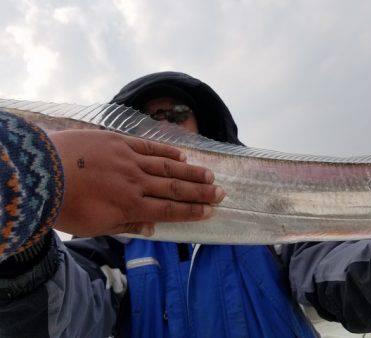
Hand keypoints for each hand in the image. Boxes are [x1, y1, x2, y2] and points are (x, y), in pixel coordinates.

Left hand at [49, 130, 224, 236]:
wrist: (40, 172)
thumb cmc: (64, 205)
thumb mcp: (92, 225)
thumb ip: (124, 226)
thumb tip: (150, 229)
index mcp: (129, 206)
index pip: (169, 210)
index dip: (192, 211)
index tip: (210, 210)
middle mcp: (136, 183)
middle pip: (174, 188)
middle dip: (200, 192)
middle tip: (222, 193)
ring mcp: (128, 160)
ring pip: (167, 167)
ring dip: (190, 172)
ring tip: (210, 175)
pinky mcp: (118, 142)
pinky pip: (148, 147)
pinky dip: (166, 152)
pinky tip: (182, 156)